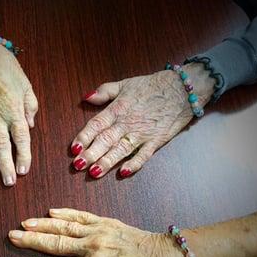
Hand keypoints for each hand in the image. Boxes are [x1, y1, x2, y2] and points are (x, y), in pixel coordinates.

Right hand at [0, 43, 37, 185]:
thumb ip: (30, 107)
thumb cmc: (6, 68)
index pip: (21, 138)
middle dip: (6, 165)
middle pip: (3, 146)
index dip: (23, 156)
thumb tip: (29, 127)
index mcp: (14, 109)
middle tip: (8, 183)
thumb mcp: (26, 85)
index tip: (23, 171)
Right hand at [8, 208, 189, 256]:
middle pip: (54, 243)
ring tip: (23, 223)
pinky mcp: (106, 222)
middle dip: (30, 241)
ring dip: (42, 225)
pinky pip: (81, 216)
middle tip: (11, 236)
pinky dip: (65, 213)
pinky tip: (51, 212)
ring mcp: (99, 231)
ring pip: (64, 227)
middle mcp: (92, 247)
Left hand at [71, 63, 214, 177]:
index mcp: (118, 109)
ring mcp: (142, 133)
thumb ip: (104, 91)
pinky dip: (134, 164)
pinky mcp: (156, 141)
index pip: (96, 125)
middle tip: (78, 165)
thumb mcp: (125, 84)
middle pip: (106, 140)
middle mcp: (127, 123)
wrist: (183, 88)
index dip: (84, 137)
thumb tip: (86, 97)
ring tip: (94, 172)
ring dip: (107, 162)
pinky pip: (143, 155)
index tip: (73, 148)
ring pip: (121, 150)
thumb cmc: (152, 86)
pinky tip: (123, 173)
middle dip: (90, 153)